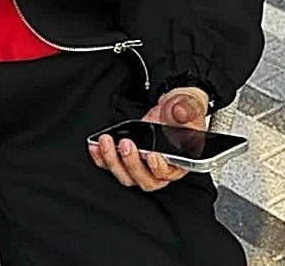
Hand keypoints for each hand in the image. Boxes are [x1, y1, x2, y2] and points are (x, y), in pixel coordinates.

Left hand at [88, 86, 208, 191]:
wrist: (171, 107)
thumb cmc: (182, 111)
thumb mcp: (188, 105)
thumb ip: (186, 109)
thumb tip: (179, 112)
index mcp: (181, 160)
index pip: (171, 174)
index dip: (161, 169)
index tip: (153, 156)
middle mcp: (161, 167)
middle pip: (146, 179)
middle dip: (132, 164)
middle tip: (126, 144)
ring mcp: (143, 164)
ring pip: (127, 175)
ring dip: (113, 161)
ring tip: (106, 142)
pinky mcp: (127, 157)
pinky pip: (113, 164)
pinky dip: (102, 158)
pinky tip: (95, 147)